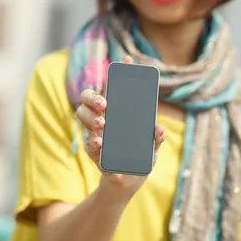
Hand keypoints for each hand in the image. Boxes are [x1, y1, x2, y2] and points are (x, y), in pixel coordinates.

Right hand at [76, 56, 165, 196]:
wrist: (129, 180)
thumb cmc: (140, 156)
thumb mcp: (152, 147)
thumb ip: (157, 137)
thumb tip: (158, 128)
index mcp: (118, 110)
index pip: (115, 86)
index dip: (119, 70)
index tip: (126, 59)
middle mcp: (103, 116)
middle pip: (89, 97)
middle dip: (93, 97)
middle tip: (104, 104)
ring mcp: (94, 131)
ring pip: (82, 115)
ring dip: (90, 117)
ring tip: (102, 124)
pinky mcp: (92, 149)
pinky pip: (88, 141)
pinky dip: (93, 140)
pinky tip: (100, 142)